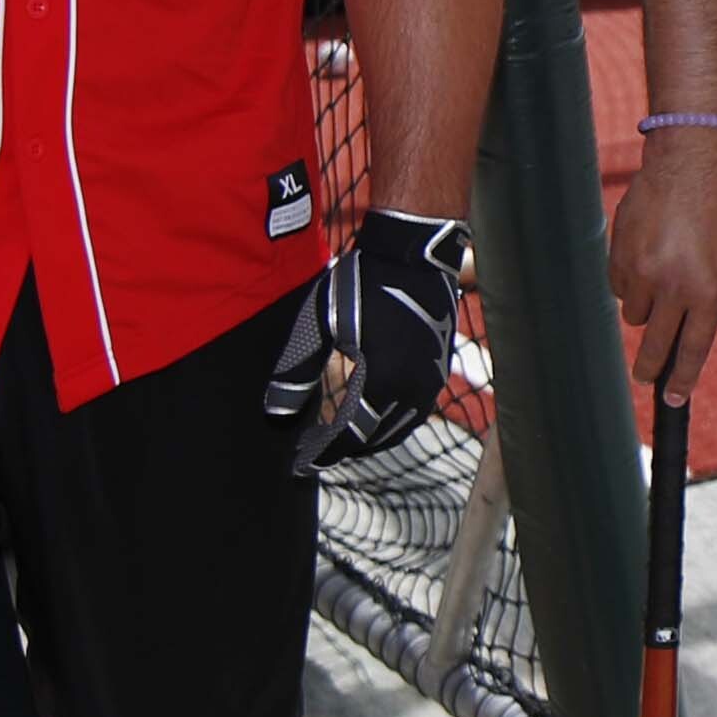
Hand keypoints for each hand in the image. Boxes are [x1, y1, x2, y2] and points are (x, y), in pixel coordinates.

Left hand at [265, 209, 467, 473]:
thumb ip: (297, 374)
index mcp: (380, 380)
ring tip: (341, 439)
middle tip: (313, 450)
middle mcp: (412, 388)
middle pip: (374, 437)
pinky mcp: (439, 369)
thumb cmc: (359, 285)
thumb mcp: (318, 325)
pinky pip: (415, 412)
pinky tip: (373, 417)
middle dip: (342, 447)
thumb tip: (277, 414)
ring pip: (399, 428)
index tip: (299, 462)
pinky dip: (391, 423)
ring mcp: (430, 380)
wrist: (411, 255)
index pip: (348, 434)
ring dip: (369, 439)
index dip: (322, 452)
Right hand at [607, 135, 716, 406]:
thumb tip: (710, 323)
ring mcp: (642, 273)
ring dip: (647, 308)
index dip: (682, 379)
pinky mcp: (620, 255)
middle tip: (646, 376)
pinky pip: (619, 286)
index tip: (674, 400)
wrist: (688, 168)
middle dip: (650, 367)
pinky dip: (630, 282)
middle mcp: (673, 288)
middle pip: (655, 345)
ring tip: (661, 282)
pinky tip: (646, 261)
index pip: (693, 350)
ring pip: (635, 315)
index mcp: (708, 293)